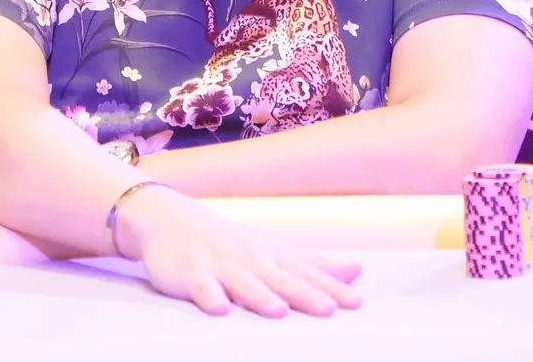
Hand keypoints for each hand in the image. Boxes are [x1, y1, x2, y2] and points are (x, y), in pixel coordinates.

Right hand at [113, 184, 362, 317]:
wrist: (174, 222)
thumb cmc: (234, 244)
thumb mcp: (276, 251)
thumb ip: (315, 264)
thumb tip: (358, 269)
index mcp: (273, 255)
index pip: (307, 274)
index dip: (332, 288)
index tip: (356, 302)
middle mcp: (251, 259)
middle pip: (281, 279)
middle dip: (305, 294)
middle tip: (329, 308)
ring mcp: (220, 266)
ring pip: (244, 283)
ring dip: (260, 296)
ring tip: (279, 310)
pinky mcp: (191, 274)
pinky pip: (201, 287)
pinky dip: (210, 296)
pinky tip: (219, 309)